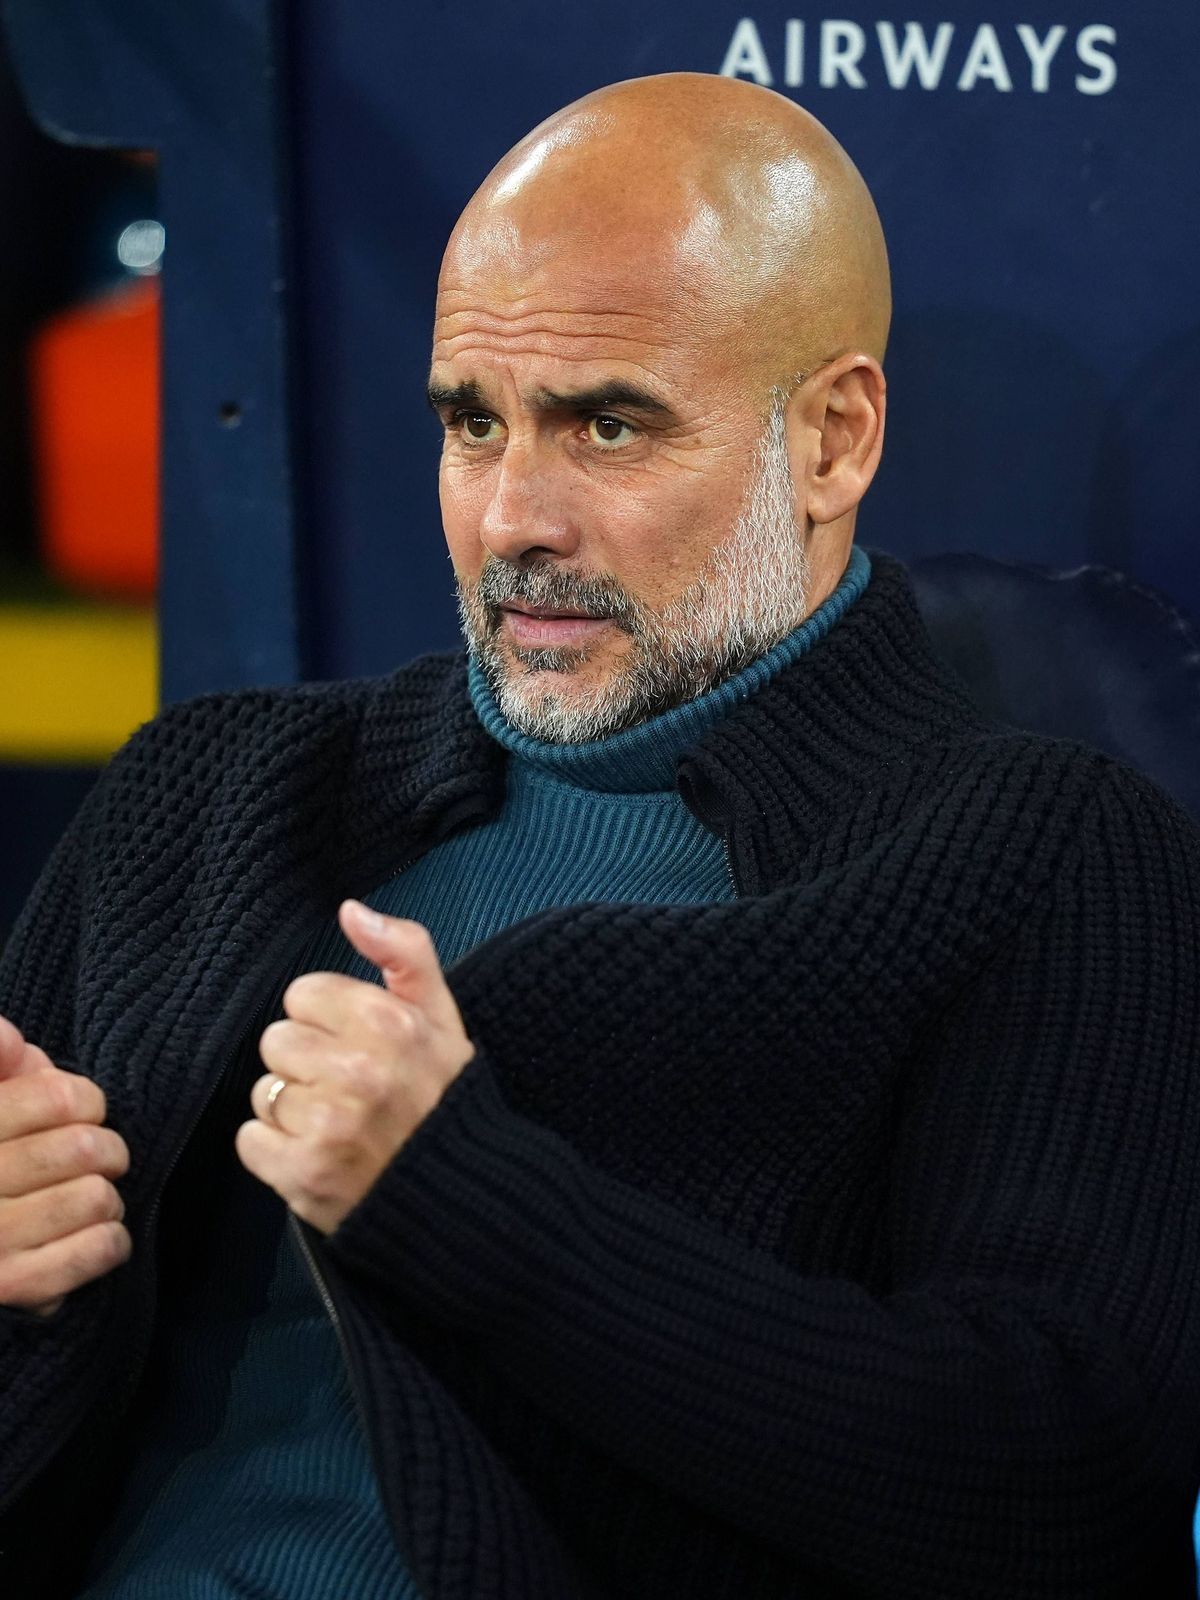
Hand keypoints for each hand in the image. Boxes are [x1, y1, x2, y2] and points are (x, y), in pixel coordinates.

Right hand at [0, 1016, 130, 1313]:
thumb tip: (11, 1039)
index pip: (58, 1097)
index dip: (85, 1101)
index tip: (79, 1113)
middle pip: (85, 1148)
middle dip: (105, 1150)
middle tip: (94, 1159)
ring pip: (98, 1198)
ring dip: (106, 1199)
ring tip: (86, 1201)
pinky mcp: (11, 1288)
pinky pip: (98, 1248)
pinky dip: (110, 1242)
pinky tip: (94, 1237)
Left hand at [235, 901, 474, 1234]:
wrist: (463, 1195)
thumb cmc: (444, 1100)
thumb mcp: (442, 1016)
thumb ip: (404, 951)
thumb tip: (350, 910)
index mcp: (389, 1022)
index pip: (303, 995)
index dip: (327, 1020)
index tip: (356, 1046)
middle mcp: (358, 1069)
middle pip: (277, 1041)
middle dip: (305, 1063)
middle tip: (346, 1088)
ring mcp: (328, 1125)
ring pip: (263, 1091)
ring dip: (291, 1109)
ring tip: (336, 1125)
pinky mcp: (304, 1174)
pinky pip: (250, 1140)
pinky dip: (275, 1151)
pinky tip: (315, 1153)